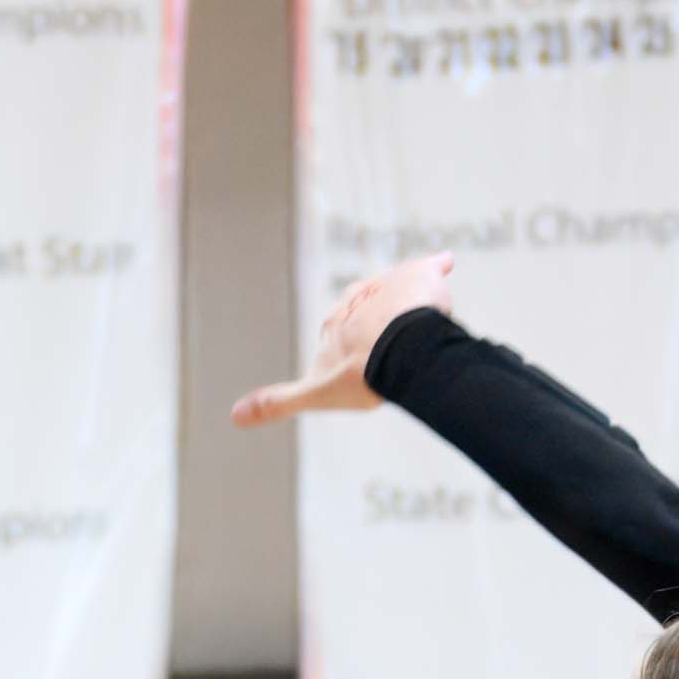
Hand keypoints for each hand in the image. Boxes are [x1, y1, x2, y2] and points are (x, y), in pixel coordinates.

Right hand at [230, 253, 454, 429]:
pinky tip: (447, 262)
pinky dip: (439, 266)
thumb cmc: (359, 375)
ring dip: (412, 311)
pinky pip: (432, 268)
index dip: (356, 350)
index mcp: (334, 322)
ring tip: (426, 335)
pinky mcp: (421, 276)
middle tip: (400, 357)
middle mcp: (359, 298)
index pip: (343, 330)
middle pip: (374, 313)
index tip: (366, 367)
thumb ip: (277, 403)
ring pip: (402, 298)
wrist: (401, 354)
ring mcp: (390, 286)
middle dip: (385, 330)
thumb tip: (232, 417)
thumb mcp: (312, 395)